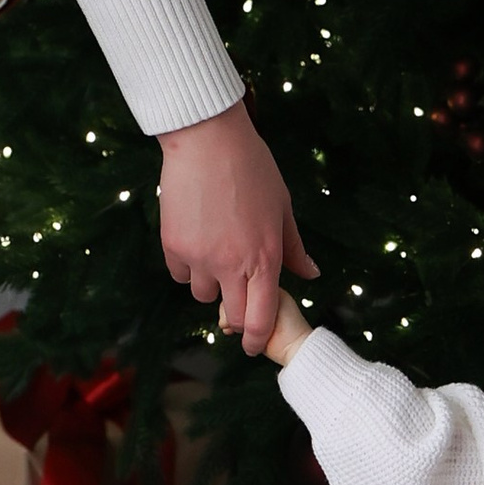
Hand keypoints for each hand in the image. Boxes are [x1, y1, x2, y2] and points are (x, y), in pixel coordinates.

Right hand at [156, 98, 315, 358]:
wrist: (207, 140)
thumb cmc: (251, 167)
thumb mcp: (282, 207)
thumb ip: (293, 247)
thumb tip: (311, 274)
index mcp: (265, 257)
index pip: (261, 318)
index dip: (257, 338)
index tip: (254, 344)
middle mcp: (232, 265)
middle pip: (231, 316)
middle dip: (236, 314)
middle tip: (237, 296)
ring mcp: (199, 258)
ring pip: (203, 295)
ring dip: (211, 284)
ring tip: (216, 254)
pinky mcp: (173, 246)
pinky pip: (179, 274)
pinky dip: (187, 266)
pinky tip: (196, 241)